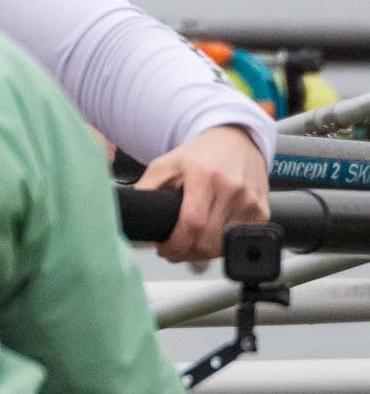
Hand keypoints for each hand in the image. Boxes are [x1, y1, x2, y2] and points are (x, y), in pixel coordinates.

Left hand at [135, 125, 268, 262]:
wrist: (235, 140)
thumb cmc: (200, 154)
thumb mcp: (166, 164)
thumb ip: (146, 188)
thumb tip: (130, 213)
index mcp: (205, 176)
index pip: (193, 223)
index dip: (176, 244)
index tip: (164, 248)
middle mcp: (232, 188)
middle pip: (209, 241)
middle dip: (186, 253)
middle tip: (172, 250)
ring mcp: (250, 201)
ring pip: (224, 245)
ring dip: (203, 252)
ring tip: (189, 243)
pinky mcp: (261, 211)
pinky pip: (239, 240)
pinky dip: (222, 245)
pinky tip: (209, 237)